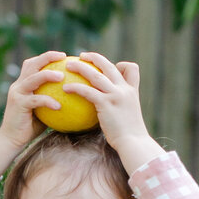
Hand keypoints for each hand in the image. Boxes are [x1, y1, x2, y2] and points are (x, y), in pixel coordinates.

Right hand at [0, 53, 67, 149]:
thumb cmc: (29, 128)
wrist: (10, 140)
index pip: (33, 64)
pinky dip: (48, 101)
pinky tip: (59, 106)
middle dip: (47, 57)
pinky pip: (36, 100)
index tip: (63, 56)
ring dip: (48, 75)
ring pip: (33, 78)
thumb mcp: (42, 111)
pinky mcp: (18, 104)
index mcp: (23, 85)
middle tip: (64, 57)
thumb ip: (52, 101)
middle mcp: (18, 86)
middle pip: (31, 64)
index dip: (46, 57)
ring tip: (62, 76)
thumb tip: (74, 97)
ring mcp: (17, 94)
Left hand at [66, 54, 161, 173]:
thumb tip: (106, 113)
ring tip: (68, 65)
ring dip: (81, 67)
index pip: (132, 69)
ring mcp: (116, 95)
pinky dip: (75, 87)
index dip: (121, 65)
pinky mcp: (106, 103)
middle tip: (82, 56)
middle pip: (109, 66)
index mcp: (132, 91)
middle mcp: (125, 89)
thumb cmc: (129, 137)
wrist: (133, 143)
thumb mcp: (128, 118)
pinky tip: (65, 88)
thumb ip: (119, 110)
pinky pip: (87, 91)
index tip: (111, 66)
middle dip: (95, 58)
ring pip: (96, 75)